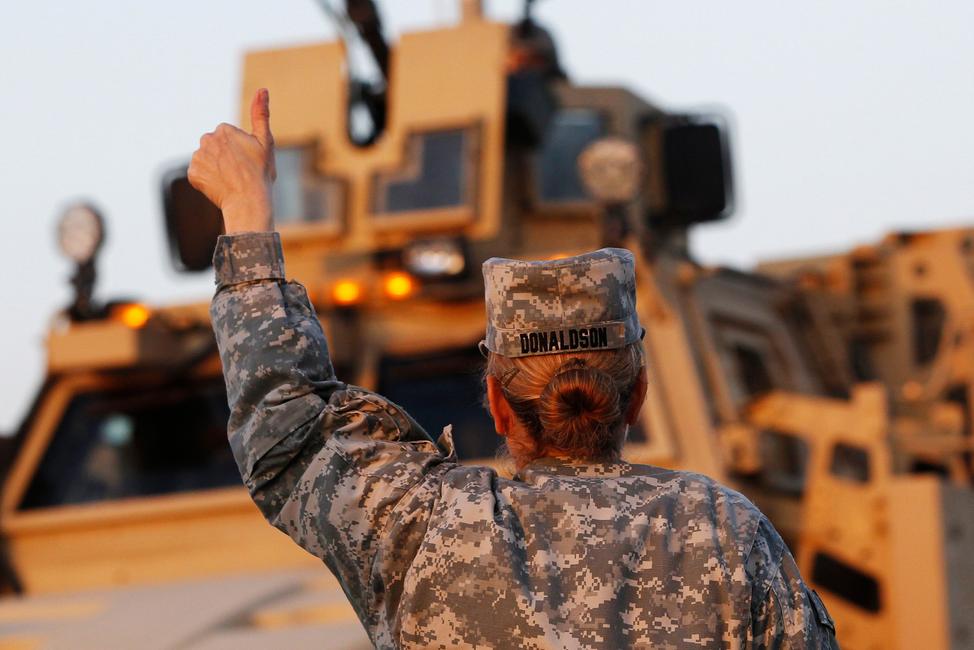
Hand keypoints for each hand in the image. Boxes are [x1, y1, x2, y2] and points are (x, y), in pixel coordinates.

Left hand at [188, 88, 276, 232]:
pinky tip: (220, 187)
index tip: (248, 161)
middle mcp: (207, 139)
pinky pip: (199, 175)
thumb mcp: (265, 141)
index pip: (229, 138)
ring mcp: (198, 157)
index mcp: (224, 129)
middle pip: (215, 148)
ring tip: (230, 181)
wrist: (248, 200)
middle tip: (240, 172)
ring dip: (215, 169)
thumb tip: (262, 89)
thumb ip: (261, 114)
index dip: (240, 151)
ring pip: (207, 161)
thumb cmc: (260, 172)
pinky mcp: (192, 174)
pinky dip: (207, 181)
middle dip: (225, 157)